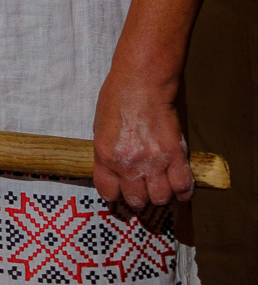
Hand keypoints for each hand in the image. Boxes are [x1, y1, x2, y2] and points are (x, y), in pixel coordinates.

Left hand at [92, 65, 192, 207]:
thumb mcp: (100, 130)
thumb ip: (106, 156)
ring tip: (159, 185)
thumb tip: (114, 175)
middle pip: (137, 200)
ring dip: (160, 195)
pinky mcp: (176, 156)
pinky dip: (182, 192)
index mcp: (105, 156)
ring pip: (160, 198)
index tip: (119, 191)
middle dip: (139, 197)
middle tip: (141, 187)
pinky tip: (178, 188)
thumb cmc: (117, 100)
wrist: (142, 84)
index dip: (115, 194)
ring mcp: (154, 162)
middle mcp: (129, 164)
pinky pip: (183, 187)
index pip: (108, 193)